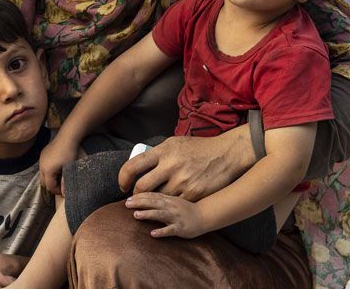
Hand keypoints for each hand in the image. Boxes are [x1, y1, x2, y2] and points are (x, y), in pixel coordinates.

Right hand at [39, 135, 79, 194]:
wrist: (67, 137)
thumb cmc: (69, 153)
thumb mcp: (69, 169)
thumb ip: (65, 182)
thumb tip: (64, 194)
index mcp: (47, 171)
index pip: (49, 187)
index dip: (57, 191)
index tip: (64, 191)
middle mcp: (41, 166)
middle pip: (44, 182)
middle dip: (52, 185)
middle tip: (61, 185)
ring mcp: (41, 159)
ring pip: (43, 174)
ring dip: (50, 177)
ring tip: (60, 176)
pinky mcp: (43, 154)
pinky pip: (43, 166)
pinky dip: (48, 170)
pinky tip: (57, 167)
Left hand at [118, 132, 250, 200]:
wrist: (226, 154)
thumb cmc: (198, 148)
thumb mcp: (175, 143)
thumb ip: (158, 154)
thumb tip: (139, 164)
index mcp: (163, 151)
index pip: (133, 166)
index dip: (123, 178)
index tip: (123, 186)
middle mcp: (171, 166)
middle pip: (142, 187)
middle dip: (135, 196)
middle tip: (135, 198)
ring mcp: (182, 181)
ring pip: (158, 199)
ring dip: (153, 202)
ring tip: (153, 202)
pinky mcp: (194, 193)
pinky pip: (174, 204)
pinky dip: (170, 206)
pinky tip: (170, 206)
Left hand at [125, 192, 204, 238]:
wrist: (204, 216)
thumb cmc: (186, 209)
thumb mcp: (173, 200)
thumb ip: (160, 199)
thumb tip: (142, 198)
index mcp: (169, 199)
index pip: (152, 195)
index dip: (139, 196)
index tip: (128, 198)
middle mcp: (171, 206)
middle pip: (153, 202)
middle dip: (139, 203)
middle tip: (126, 204)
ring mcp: (176, 217)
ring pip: (160, 214)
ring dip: (148, 214)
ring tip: (136, 215)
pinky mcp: (181, 228)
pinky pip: (170, 230)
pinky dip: (162, 232)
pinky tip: (152, 234)